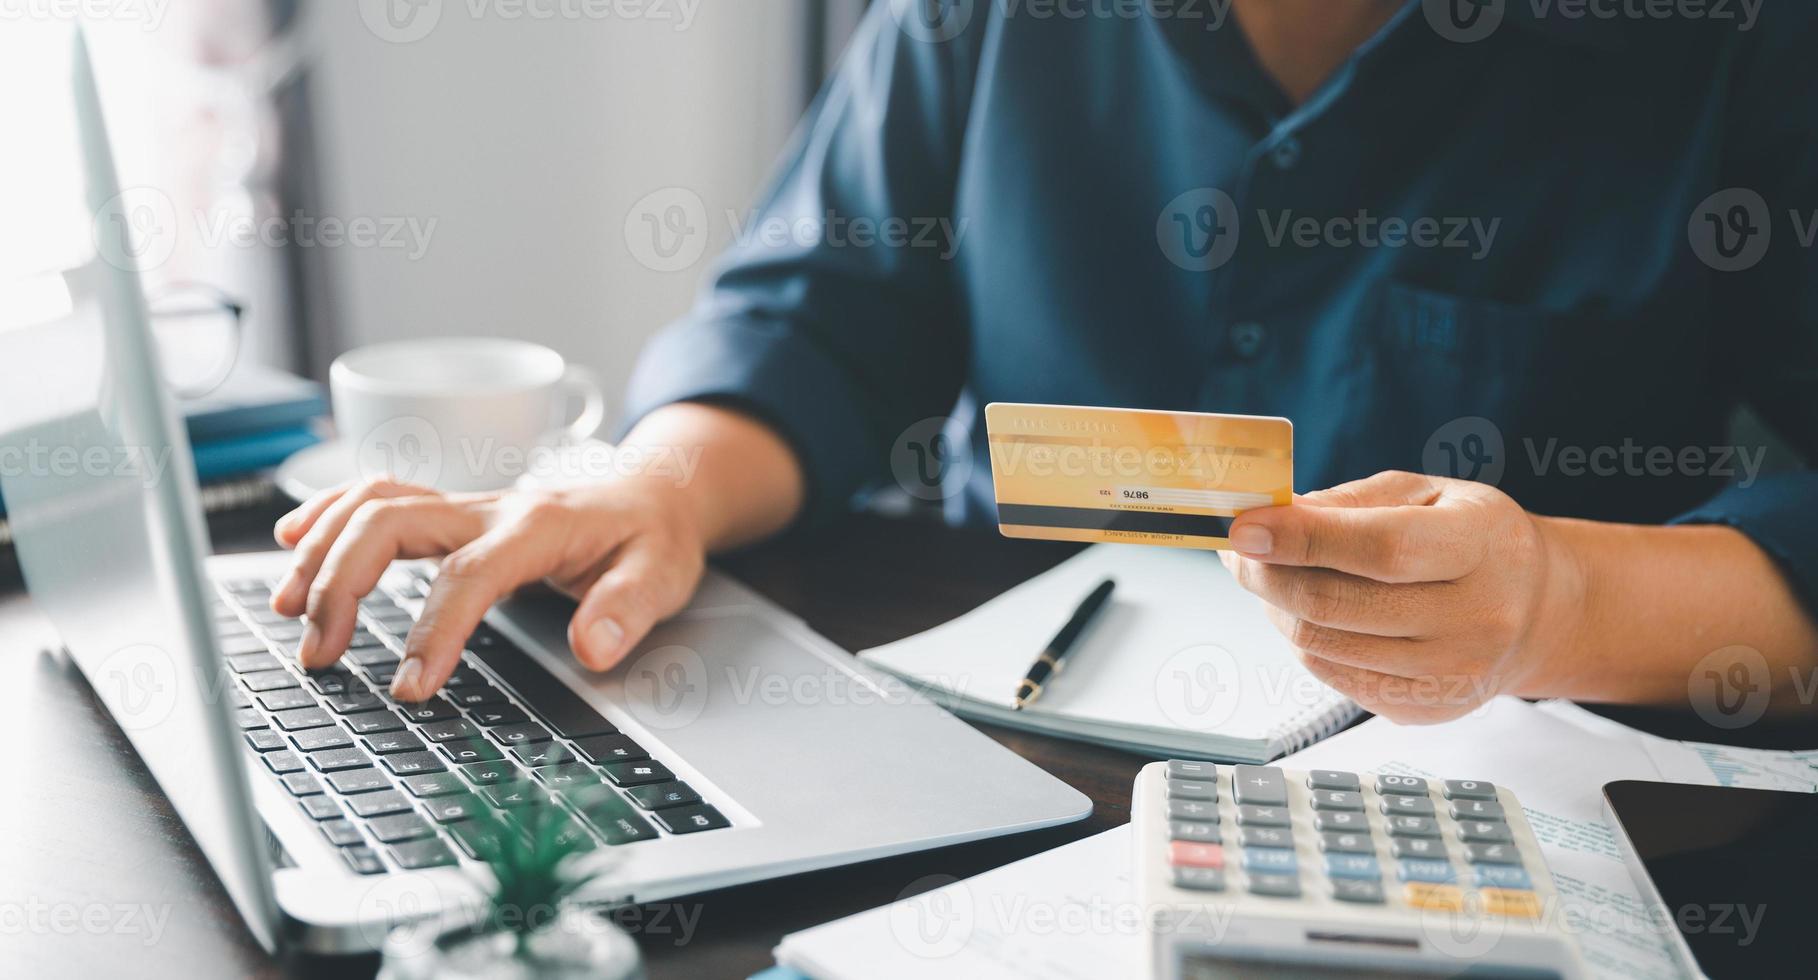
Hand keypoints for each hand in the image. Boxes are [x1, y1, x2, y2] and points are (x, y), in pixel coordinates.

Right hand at [268, 477, 707, 699]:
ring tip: (288, 613)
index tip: (409, 689)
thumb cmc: (652, 538)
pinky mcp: (451, 512)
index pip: (469, 575)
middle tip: (321, 656)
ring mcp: (465, 506)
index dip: (434, 630)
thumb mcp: (662, 575)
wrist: (655, 495)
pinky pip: (376, 496)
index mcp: (539, 528)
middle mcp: (490, 508)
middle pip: (392, 523)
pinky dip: (328, 513)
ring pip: (372, 505)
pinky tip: (292, 542)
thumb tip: (594, 648)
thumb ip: (629, 609)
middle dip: (342, 584)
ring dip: (322, 552)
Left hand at [1220, 471, 1576, 723]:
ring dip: (1277, 608)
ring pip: (1323, 646)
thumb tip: (1270, 518)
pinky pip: (1334, 677)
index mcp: (1480, 546)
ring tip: (1272, 576)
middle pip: (1338, 605)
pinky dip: (1303, 641)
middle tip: (1238, 551)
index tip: (1245, 529)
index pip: (1382, 549)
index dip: (1304, 539)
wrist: (1537, 609)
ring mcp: (1452, 673)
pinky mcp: (1427, 708)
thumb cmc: (1474, 540)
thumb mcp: (1426, 494)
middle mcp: (1476, 618)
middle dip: (1268, 575)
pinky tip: (1307, 612)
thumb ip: (1349, 503)